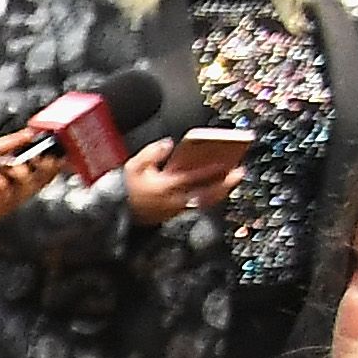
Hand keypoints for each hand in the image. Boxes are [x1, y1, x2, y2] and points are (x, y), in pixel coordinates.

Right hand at [120, 137, 240, 223]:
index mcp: (166, 185)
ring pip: (206, 200)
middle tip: (239, 172)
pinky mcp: (177, 214)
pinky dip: (211, 198)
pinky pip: (199, 205)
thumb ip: (152, 152)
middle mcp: (175, 198)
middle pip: (206, 191)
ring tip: (233, 179)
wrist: (118, 213)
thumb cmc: (127, 188)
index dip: (211, 169)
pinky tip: (218, 190)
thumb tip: (168, 144)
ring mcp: (178, 208)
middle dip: (224, 182)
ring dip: (221, 190)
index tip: (225, 161)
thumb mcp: (134, 166)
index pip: (194, 176)